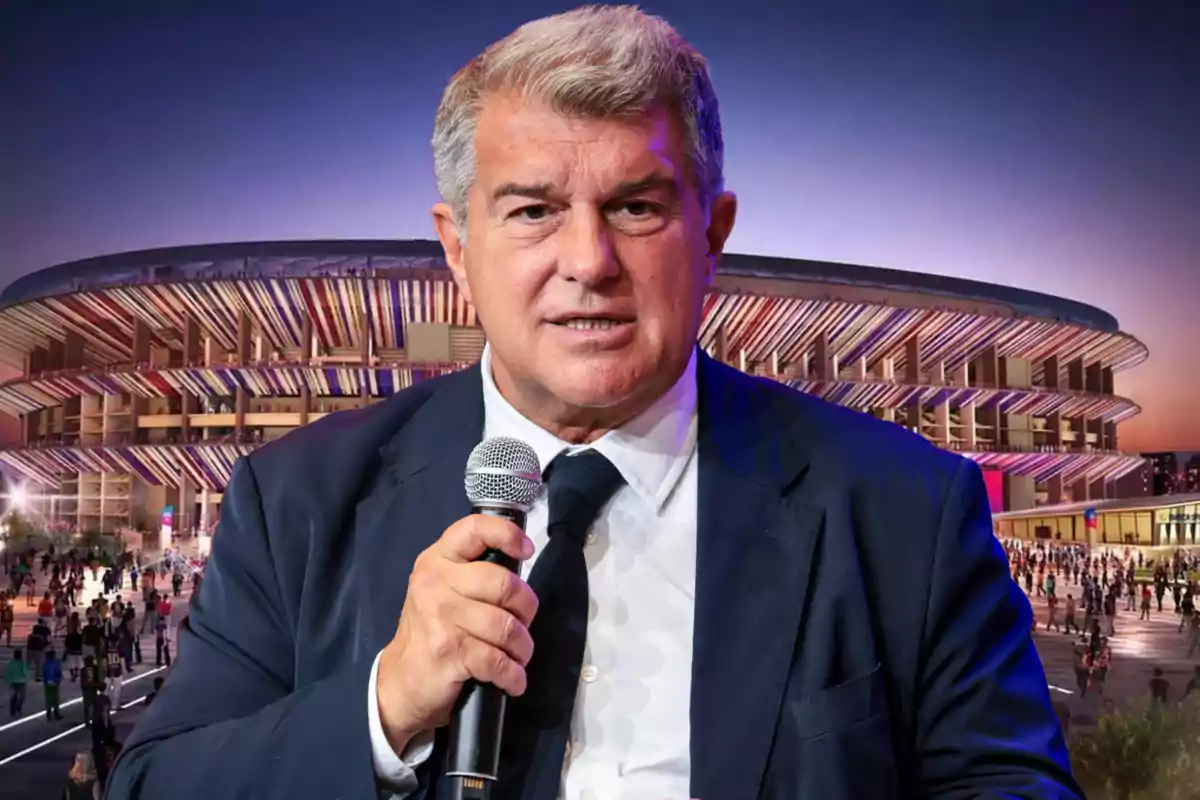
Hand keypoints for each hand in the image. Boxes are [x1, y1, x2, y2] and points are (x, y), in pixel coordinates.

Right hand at [376, 514, 538, 754]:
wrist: (401, 680)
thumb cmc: (431, 629)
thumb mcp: (442, 588)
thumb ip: (472, 571)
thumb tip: (519, 566)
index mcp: (438, 560)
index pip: (474, 529)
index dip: (506, 534)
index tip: (527, 550)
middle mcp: (436, 582)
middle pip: (504, 584)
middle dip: (526, 608)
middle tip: (523, 625)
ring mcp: (441, 617)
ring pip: (506, 626)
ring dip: (522, 647)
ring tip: (519, 655)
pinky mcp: (449, 651)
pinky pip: (497, 660)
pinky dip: (513, 674)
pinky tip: (513, 679)